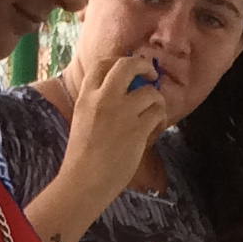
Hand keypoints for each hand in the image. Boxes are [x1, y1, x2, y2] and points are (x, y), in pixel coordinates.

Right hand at [60, 47, 173, 191]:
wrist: (84, 181)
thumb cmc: (82, 158)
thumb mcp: (82, 120)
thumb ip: (97, 104)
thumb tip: (121, 94)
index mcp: (86, 97)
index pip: (102, 64)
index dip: (119, 60)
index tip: (129, 68)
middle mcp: (103, 99)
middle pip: (128, 65)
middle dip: (143, 66)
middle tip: (150, 76)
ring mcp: (121, 113)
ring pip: (150, 91)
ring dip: (156, 101)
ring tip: (153, 114)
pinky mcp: (137, 129)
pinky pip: (158, 112)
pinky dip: (160, 119)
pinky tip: (155, 129)